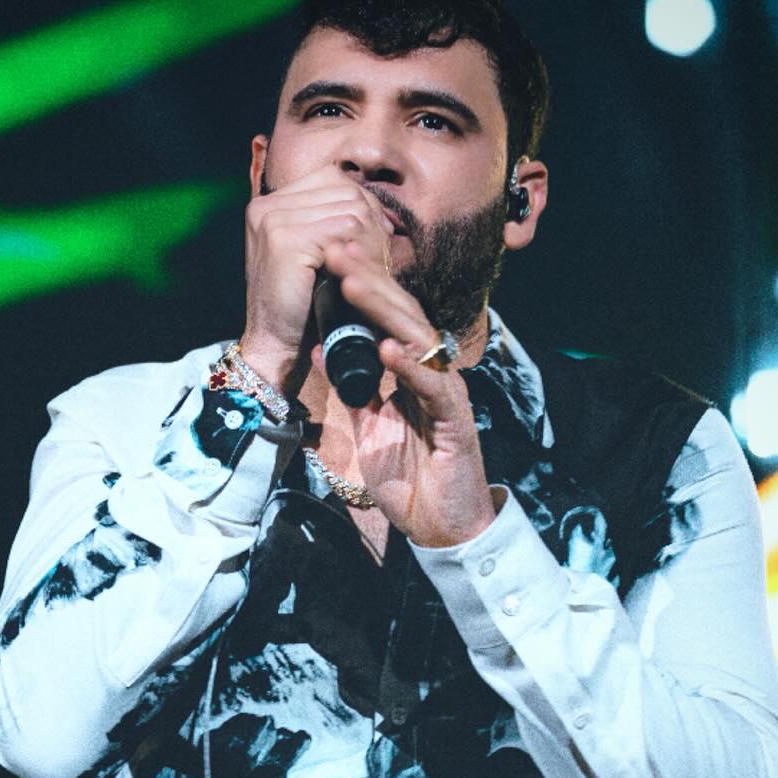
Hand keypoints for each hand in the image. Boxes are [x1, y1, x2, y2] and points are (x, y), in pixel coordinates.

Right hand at [239, 164, 394, 394]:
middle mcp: (267, 205)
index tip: (377, 238)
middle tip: (379, 257)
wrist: (275, 344)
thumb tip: (378, 207)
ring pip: (351, 208)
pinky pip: (346, 229)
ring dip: (371, 240)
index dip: (363, 205)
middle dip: (372, 222)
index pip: (333, 179)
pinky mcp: (285, 239)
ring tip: (369, 269)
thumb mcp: (315, 254)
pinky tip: (360, 274)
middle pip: (346, 190)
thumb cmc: (302, 304)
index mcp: (271, 203)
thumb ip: (333, 223)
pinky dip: (363, 251)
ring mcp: (273, 219)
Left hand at [321, 240, 500, 548]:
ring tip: (353, 281)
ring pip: (418, 340)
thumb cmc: (410, 479)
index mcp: (411, 373)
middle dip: (368, 281)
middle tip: (337, 248)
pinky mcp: (456, 423)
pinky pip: (433, 388)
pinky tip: (386, 348)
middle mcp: (432, 375)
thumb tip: (321, 347)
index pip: (386, 319)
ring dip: (383, 310)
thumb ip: (352, 388)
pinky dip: (409, 367)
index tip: (330, 256)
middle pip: (402, 317)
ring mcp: (446, 395)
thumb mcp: (369, 428)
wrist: (443, 529)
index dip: (361, 286)